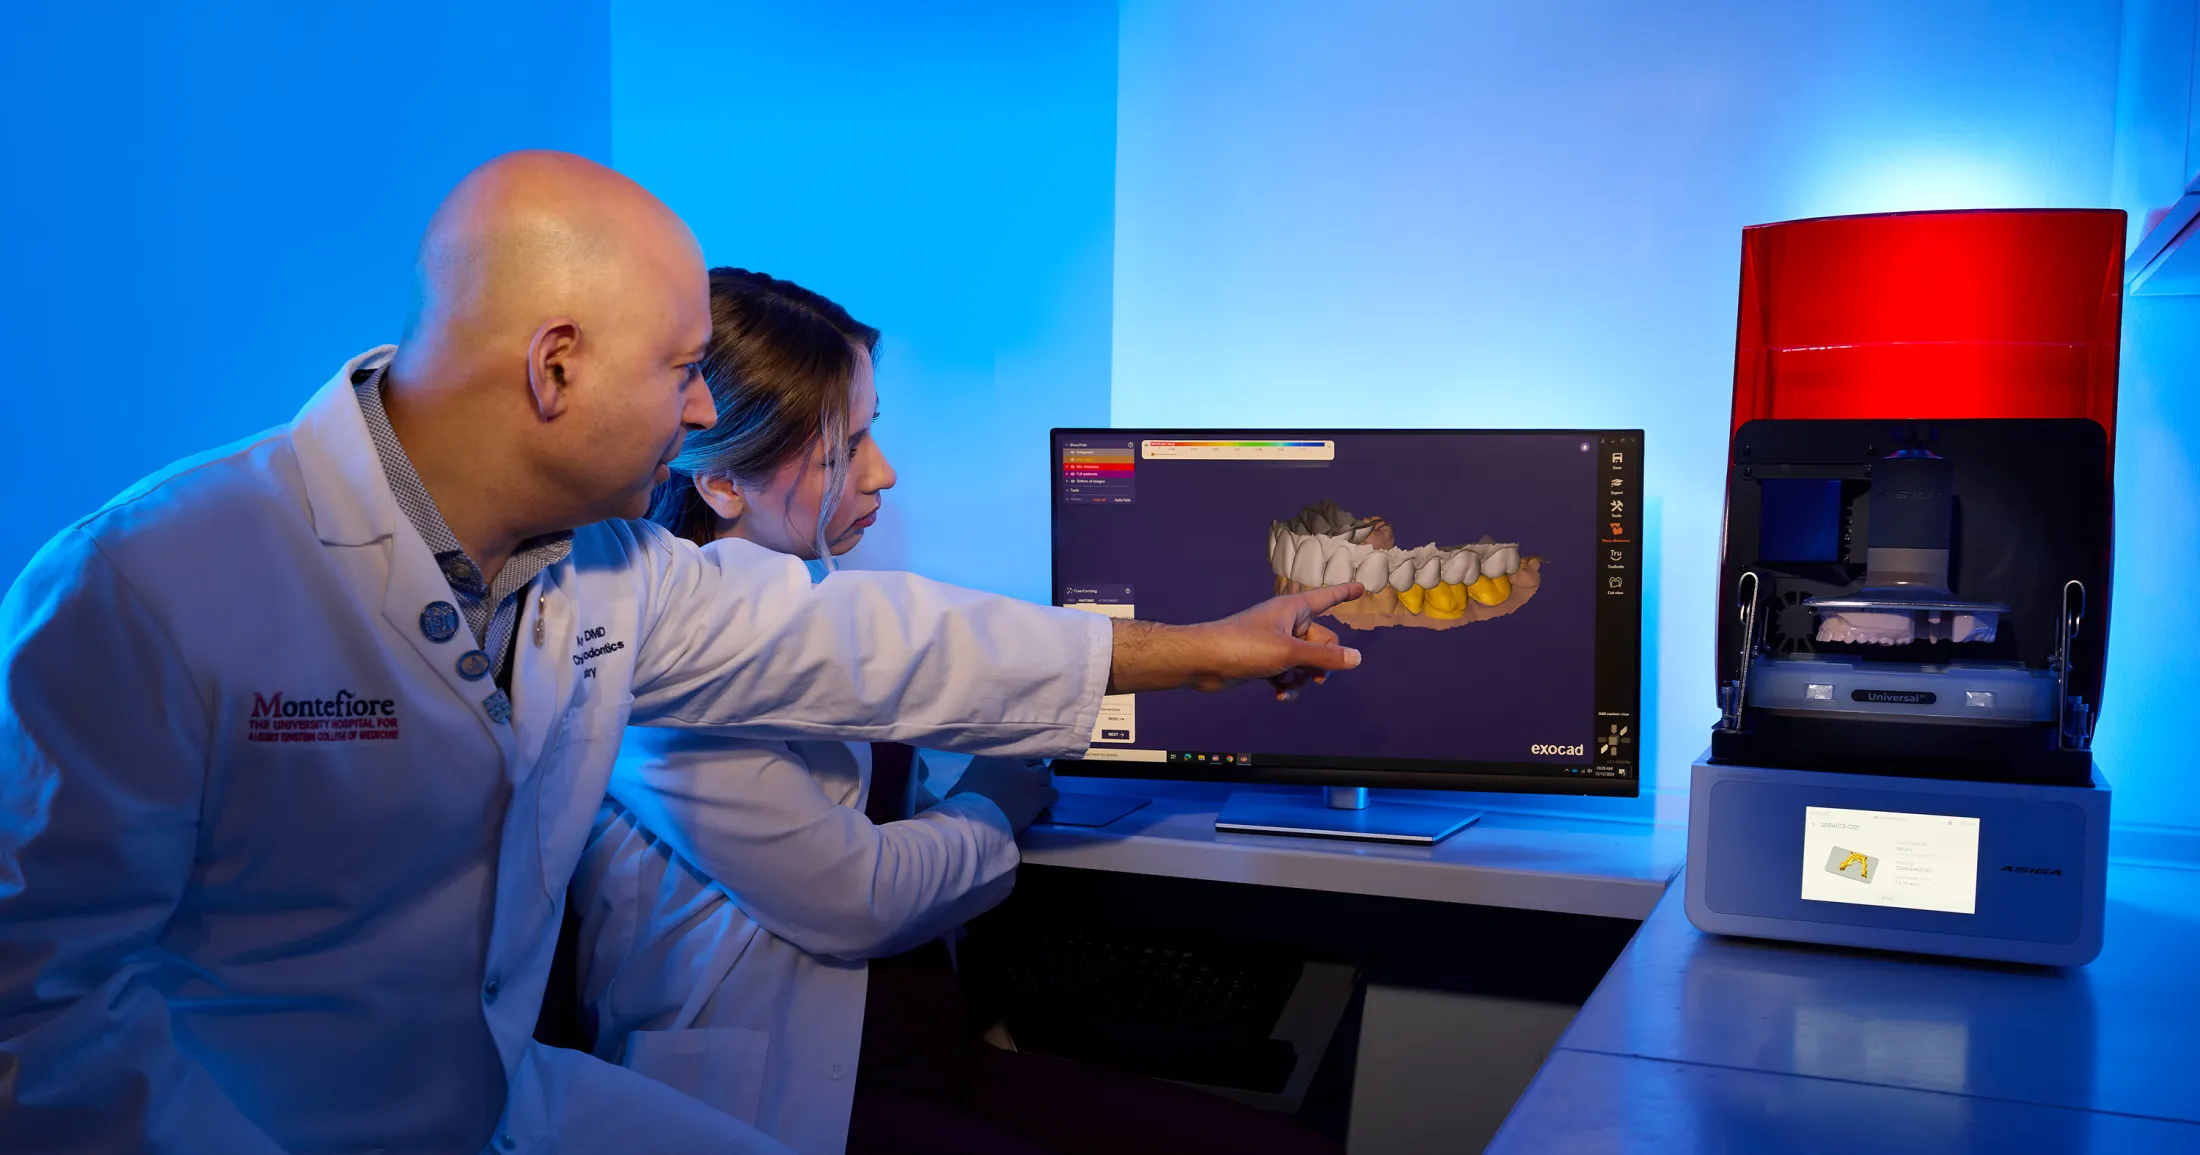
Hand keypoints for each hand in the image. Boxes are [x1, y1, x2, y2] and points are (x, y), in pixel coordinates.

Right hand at [947, 757, 1057, 833]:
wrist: (976, 816)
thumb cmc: (963, 802)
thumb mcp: (961, 784)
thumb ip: (969, 781)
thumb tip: (959, 792)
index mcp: (993, 756)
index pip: (1012, 749)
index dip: (1016, 761)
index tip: (1014, 768)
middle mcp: (1014, 761)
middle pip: (1031, 759)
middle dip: (1031, 769)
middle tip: (1027, 781)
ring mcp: (1028, 777)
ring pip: (1045, 774)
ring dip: (1041, 783)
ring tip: (1036, 792)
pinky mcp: (1038, 795)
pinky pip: (1052, 793)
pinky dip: (1048, 798)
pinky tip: (1043, 804)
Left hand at [1107, 583, 1365, 699]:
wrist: (1203, 661)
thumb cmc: (1244, 647)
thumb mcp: (1289, 652)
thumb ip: (1324, 656)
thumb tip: (1357, 658)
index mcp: (1294, 609)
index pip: (1327, 598)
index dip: (1344, 593)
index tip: (1362, 588)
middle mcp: (1286, 622)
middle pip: (1322, 640)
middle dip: (1322, 661)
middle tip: (1317, 678)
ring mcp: (1274, 641)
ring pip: (1305, 660)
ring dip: (1303, 677)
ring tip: (1290, 687)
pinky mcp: (1263, 660)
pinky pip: (1288, 671)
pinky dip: (1288, 684)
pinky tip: (1281, 695)